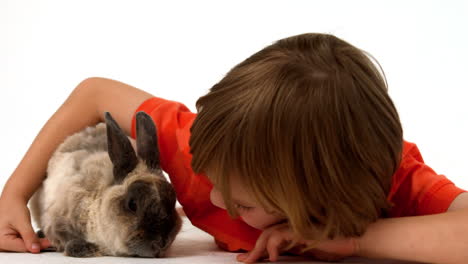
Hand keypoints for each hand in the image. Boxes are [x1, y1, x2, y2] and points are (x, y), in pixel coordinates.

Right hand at [0, 196, 50, 252]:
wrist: (12, 202)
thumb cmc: (14, 208)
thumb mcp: (23, 222)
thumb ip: (29, 236)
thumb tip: (35, 249)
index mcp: (1, 241)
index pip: (22, 248)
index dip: (37, 246)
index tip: (48, 243)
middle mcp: (0, 244)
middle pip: (22, 248)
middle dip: (35, 245)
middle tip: (48, 242)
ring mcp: (4, 243)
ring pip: (22, 247)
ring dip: (33, 244)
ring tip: (43, 240)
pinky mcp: (8, 242)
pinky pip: (21, 244)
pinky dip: (29, 241)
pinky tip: (36, 239)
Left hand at [237, 222, 357, 262]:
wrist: (353, 238)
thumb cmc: (336, 245)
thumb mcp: (311, 253)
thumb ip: (295, 253)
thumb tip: (277, 258)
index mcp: (293, 231)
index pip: (270, 238)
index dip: (257, 248)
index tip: (247, 258)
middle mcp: (292, 226)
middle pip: (265, 235)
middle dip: (253, 250)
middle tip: (243, 260)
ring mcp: (296, 226)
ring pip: (269, 235)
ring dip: (258, 248)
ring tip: (251, 260)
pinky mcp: (301, 229)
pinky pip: (280, 235)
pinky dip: (273, 246)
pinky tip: (271, 256)